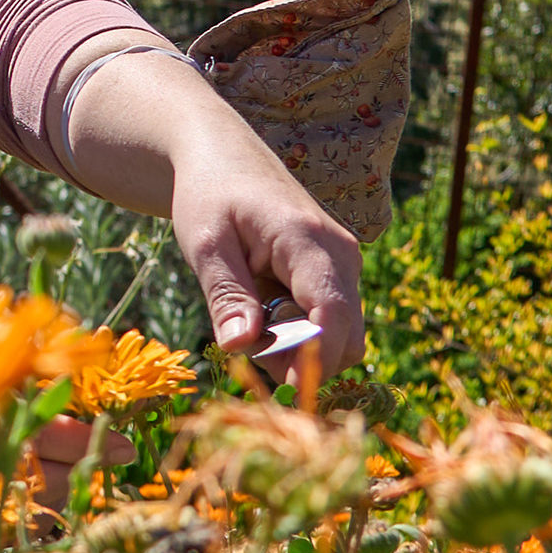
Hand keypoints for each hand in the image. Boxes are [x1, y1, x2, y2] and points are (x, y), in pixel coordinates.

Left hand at [53, 41, 365, 371]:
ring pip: (341, 334)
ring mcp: (343, 263)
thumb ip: (226, 296)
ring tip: (247, 327)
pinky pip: (330, 320)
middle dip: (302, 362)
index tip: (283, 394)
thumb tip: (243, 348)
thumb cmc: (209, 195)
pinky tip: (260, 316)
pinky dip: (298, 334)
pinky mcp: (336, 272)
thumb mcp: (205, 245)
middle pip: (346, 336)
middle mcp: (341, 253)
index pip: (333, 315)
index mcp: (308, 241)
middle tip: (247, 354)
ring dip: (298, 350)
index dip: (313, 361)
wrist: (223, 158)